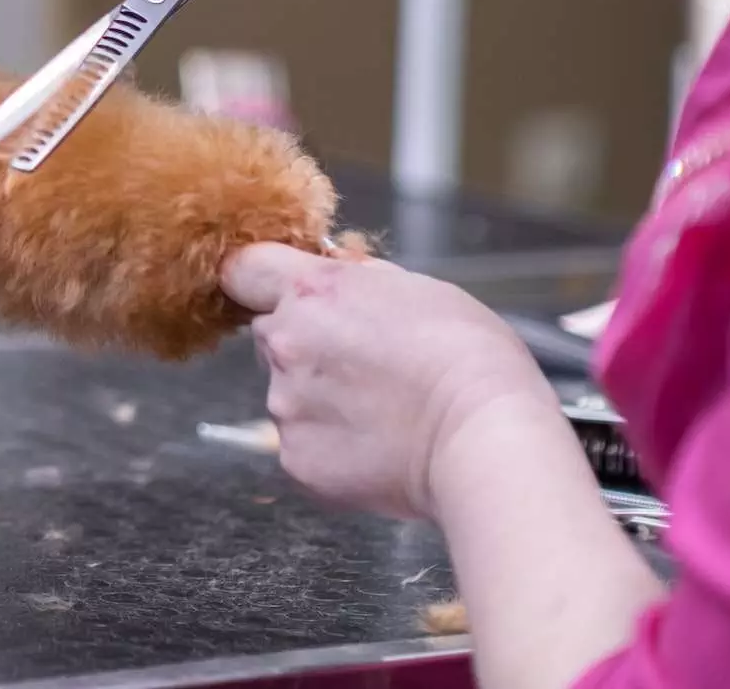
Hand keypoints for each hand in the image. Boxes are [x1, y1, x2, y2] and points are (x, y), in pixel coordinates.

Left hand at [222, 244, 555, 519]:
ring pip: (288, 392)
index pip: (244, 269)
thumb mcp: (420, 288)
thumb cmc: (469, 359)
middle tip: (367, 361)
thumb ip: (361, 281)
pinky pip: (303, 442)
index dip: (260, 278)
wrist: (485, 440)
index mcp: (313, 293)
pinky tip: (379, 442)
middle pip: (272, 333)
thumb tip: (337, 273)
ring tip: (385, 407)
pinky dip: (333, 443)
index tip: (277, 290)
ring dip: (321, 396)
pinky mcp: (297, 459)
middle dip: (307, 342)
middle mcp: (287, 345)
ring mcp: (287, 406)